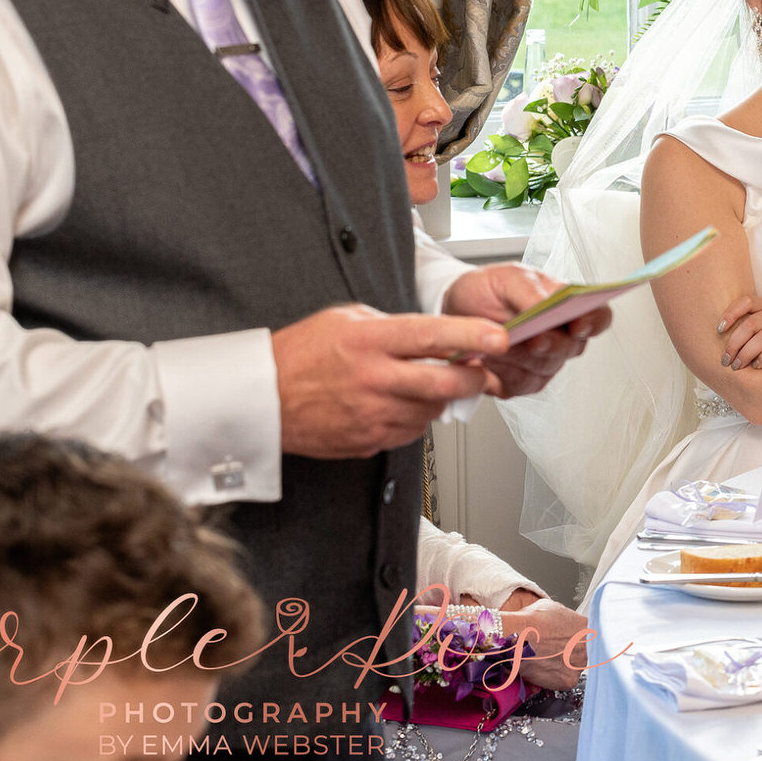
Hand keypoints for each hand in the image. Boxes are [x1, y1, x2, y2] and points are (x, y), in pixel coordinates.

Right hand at [271, 305, 506, 457]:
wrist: (261, 399)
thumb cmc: (302, 352)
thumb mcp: (346, 319)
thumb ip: (393, 325)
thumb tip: (438, 335)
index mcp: (368, 341)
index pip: (431, 336)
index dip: (471, 336)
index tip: (500, 337)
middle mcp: (373, 379)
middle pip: (444, 384)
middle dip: (473, 378)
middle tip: (480, 370)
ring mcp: (371, 415)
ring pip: (432, 411)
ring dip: (441, 399)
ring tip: (424, 384)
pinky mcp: (368, 441)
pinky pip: (412, 432)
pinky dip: (416, 418)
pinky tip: (398, 404)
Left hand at [443, 264, 610, 397]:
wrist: (456, 308)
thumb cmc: (487, 289)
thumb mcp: (506, 277)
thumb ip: (530, 290)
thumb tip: (547, 305)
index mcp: (567, 306)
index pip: (598, 317)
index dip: (594, 322)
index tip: (579, 324)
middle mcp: (561, 336)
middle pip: (573, 348)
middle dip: (552, 344)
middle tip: (535, 339)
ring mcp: (543, 362)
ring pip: (545, 368)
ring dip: (521, 357)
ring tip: (499, 344)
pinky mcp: (521, 382)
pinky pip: (520, 384)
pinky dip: (503, 371)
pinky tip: (488, 359)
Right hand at [505, 597, 589, 689]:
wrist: (518, 638)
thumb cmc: (532, 621)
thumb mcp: (552, 607)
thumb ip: (565, 616)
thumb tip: (562, 620)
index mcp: (586, 627)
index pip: (588, 635)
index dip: (575, 639)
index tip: (568, 641)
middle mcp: (588, 646)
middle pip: (582, 652)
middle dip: (570, 652)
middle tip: (555, 651)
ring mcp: (580, 664)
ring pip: (573, 667)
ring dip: (563, 666)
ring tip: (546, 660)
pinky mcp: (569, 681)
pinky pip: (564, 681)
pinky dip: (554, 679)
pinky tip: (544, 669)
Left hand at [717, 296, 761, 369]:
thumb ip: (749, 328)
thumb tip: (717, 340)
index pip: (746, 302)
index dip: (731, 313)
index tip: (718, 330)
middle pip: (751, 323)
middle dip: (734, 343)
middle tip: (725, 360)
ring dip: (747, 353)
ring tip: (738, 366)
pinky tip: (757, 366)